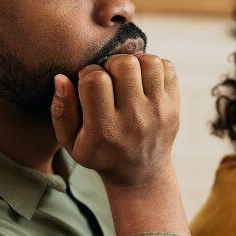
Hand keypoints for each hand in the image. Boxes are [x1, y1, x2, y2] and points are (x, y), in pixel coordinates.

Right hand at [50, 53, 179, 186]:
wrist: (140, 173)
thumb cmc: (100, 153)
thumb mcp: (71, 142)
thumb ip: (61, 111)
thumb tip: (61, 78)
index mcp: (105, 130)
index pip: (95, 80)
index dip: (87, 73)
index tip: (87, 83)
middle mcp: (134, 120)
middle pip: (124, 65)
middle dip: (111, 63)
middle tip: (109, 77)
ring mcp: (158, 112)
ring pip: (147, 61)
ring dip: (133, 62)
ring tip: (126, 76)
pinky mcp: (174, 106)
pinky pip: (167, 67)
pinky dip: (153, 66)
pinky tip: (142, 79)